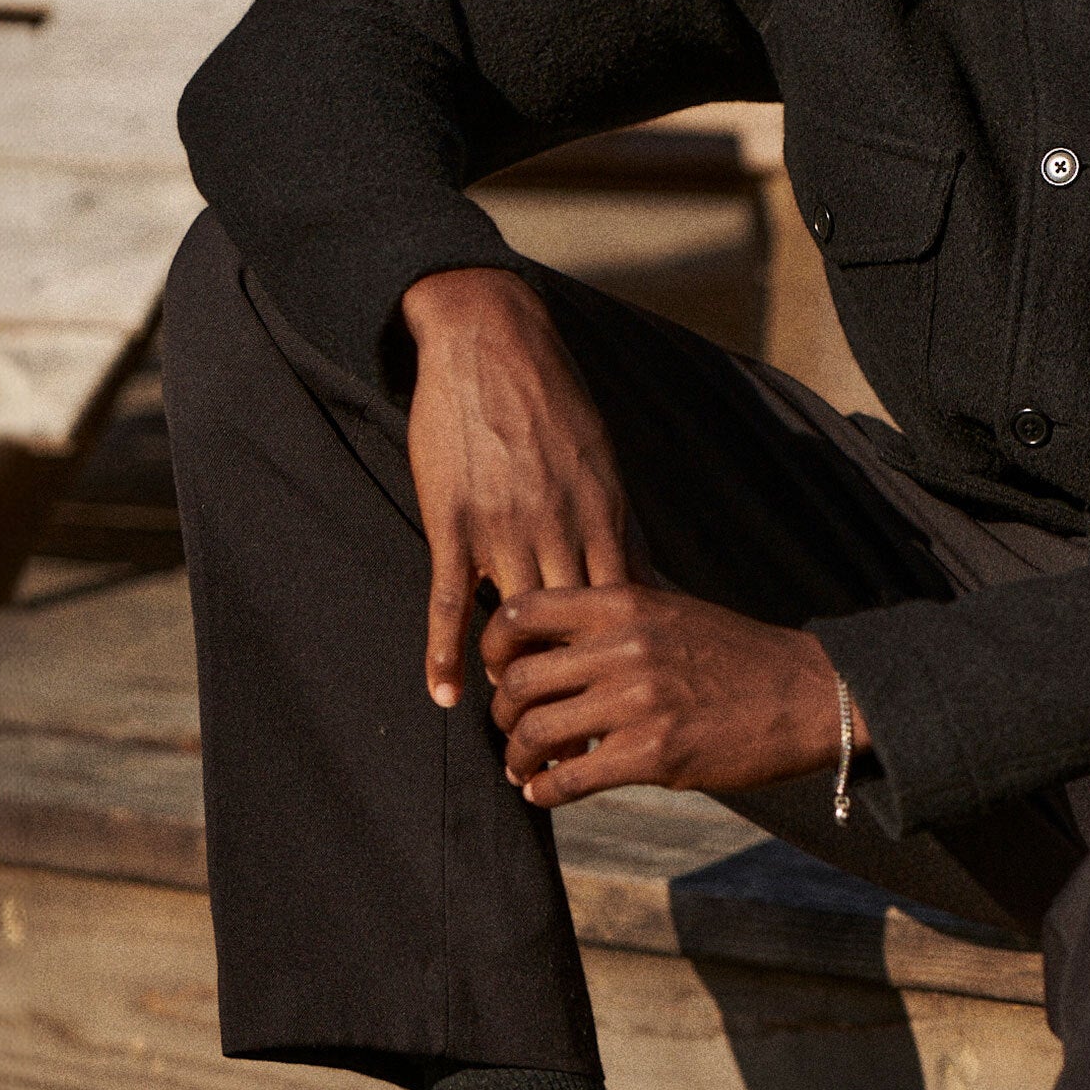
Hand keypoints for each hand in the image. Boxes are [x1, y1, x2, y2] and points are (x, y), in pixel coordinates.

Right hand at [401, 266, 636, 708]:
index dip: (632, 660)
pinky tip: (444, 693)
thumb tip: (639, 576)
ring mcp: (504, 527)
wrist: (491, 341)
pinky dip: (445, 651)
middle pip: (580, 630)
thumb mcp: (599, 460)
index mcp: (604, 513)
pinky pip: (449, 599)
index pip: (626, 605)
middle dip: (586, 688)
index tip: (645, 707)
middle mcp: (560, 527)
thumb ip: (614, 521)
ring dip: (519, 682)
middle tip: (592, 749)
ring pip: (517, 624)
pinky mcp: (453, 521)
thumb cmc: (552, 398)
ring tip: (522, 736)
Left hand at [483, 585, 869, 805]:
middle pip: (518, 680)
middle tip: (511, 729)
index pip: (521, 612)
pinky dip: (544, 791)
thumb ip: (614, 620)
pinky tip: (544, 793)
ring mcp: (638, 700)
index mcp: (625, 602)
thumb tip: (549, 640)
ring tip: (524, 767)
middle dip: (501, 713)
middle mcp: (624, 646)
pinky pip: (569, 778)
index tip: (500, 672)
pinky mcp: (654, 753)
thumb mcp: (672, 612)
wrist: (811, 694)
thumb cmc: (739, 657)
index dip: (493, 648)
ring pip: (536, 731)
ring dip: (518, 756)